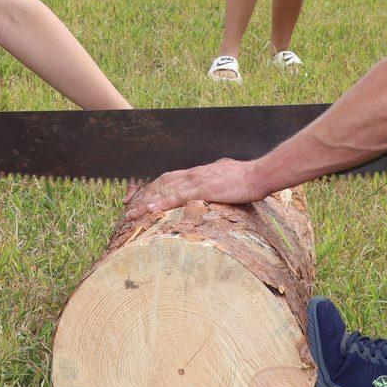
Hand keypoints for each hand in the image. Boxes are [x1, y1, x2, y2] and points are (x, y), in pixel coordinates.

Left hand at [122, 158, 265, 219]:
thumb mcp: (226, 174)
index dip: (153, 188)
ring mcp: (196, 181)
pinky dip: (161, 203)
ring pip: (164, 190)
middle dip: (143, 195)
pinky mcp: (202, 190)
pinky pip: (177, 197)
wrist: (258, 175)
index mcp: (197, 172)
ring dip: (145, 202)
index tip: (141, 198)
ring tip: (131, 213)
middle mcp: (193, 174)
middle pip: (160, 183)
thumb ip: (217, 176)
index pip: (169, 178)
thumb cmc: (246, 176)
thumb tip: (216, 177)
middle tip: (128, 207)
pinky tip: (149, 209)